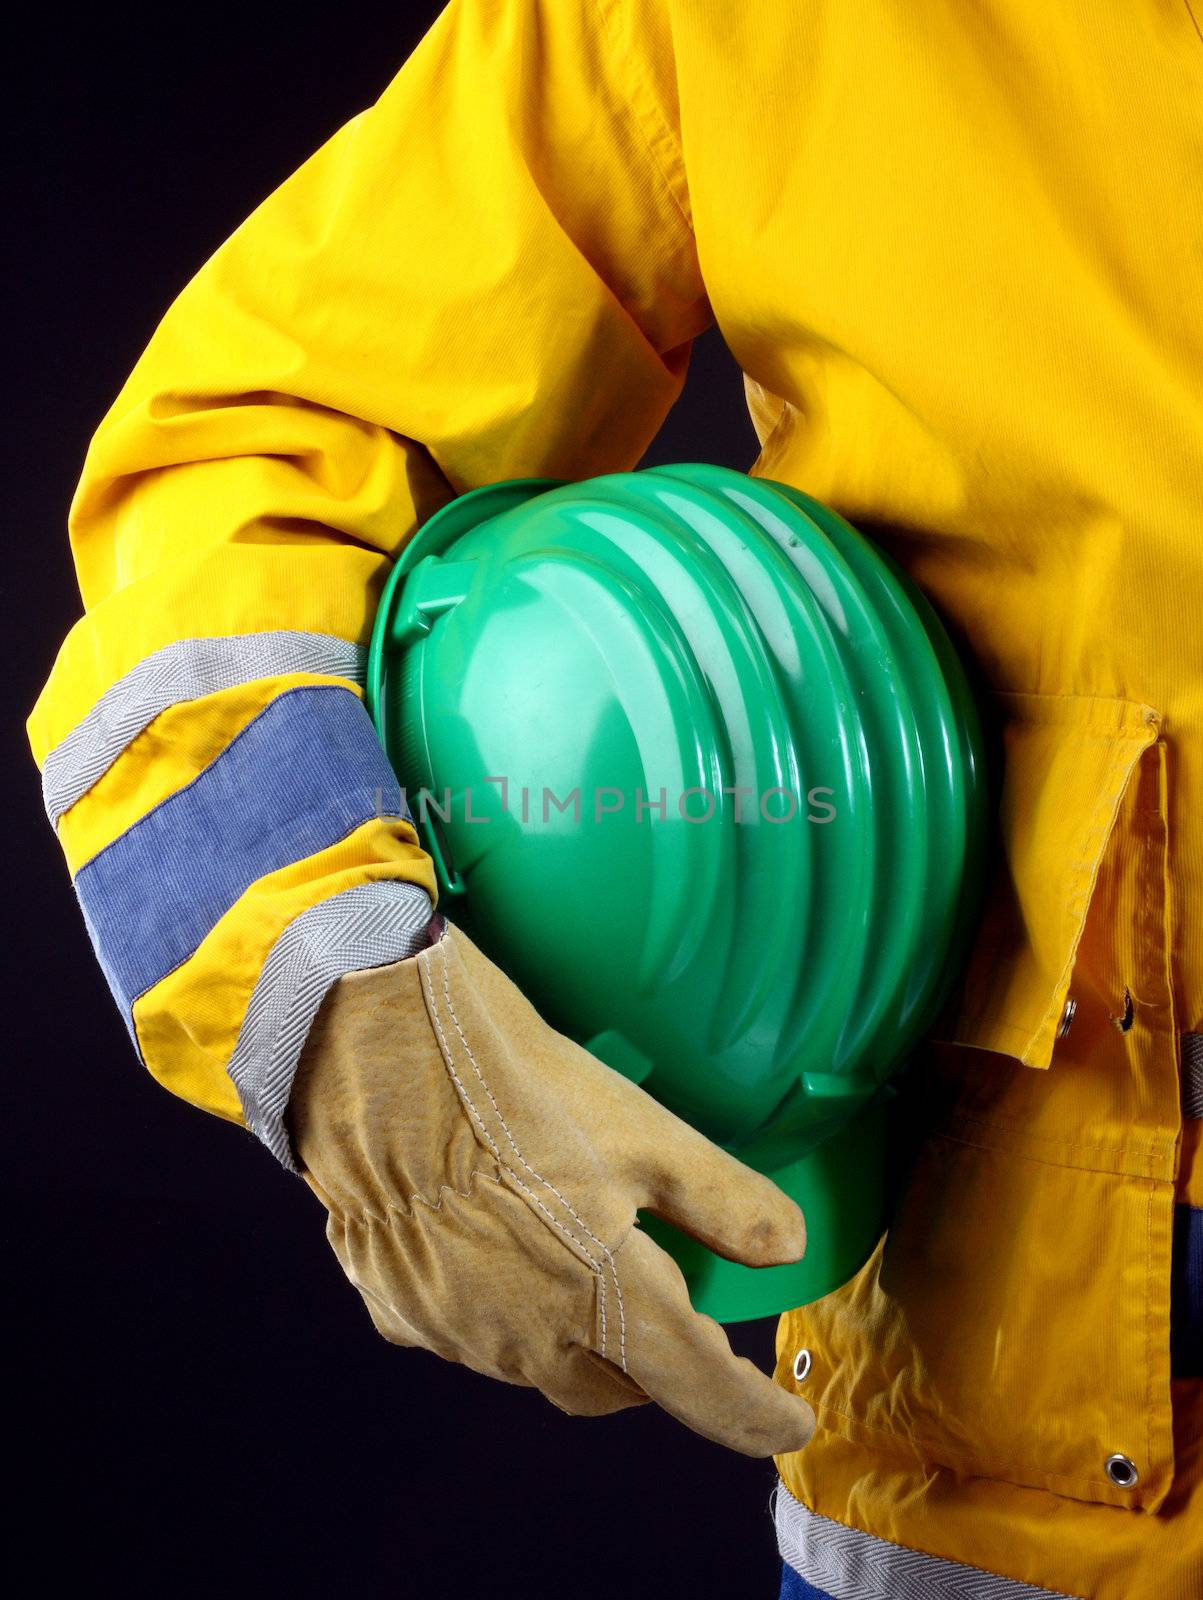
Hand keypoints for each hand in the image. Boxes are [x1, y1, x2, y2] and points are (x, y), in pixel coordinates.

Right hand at [288, 917, 815, 1456]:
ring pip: (543, 1367)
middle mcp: (530, 1339)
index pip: (701, 1390)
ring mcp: (458, 1332)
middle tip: (686, 1320)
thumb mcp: (641, 1130)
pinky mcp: (399, 1309)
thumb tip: (787, 1246)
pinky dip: (506, 1316)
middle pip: (621, 1389)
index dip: (754, 1416)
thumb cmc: (514, 1084)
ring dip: (582, 1342)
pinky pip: (471, 1337)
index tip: (788, 1425)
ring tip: (591, 1273)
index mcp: (604, 1300)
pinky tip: (502, 1255)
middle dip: (665, 1371)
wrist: (374, 1056)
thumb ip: (723, 1200)